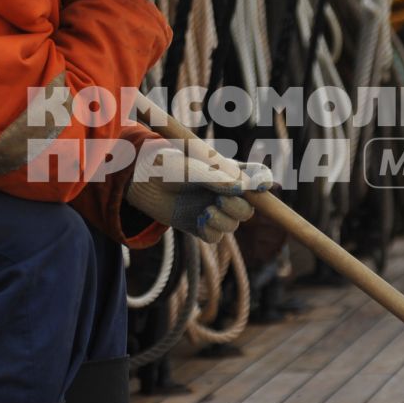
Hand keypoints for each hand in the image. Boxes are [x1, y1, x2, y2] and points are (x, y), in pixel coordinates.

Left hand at [125, 144, 273, 244]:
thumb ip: (217, 177)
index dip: (264, 182)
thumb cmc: (165, 166)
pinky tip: (199, 220)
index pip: (256, 177)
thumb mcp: (190, 168)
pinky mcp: (199, 227)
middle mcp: (224, 192)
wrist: (139, 182)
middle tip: (220, 200)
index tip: (263, 185)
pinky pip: (216, 236)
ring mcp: (212, 210)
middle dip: (239, 208)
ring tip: (205, 211)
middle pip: (249, 208)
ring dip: (224, 220)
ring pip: (233, 225)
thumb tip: (244, 187)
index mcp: (227, 172)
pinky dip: (211, 230)